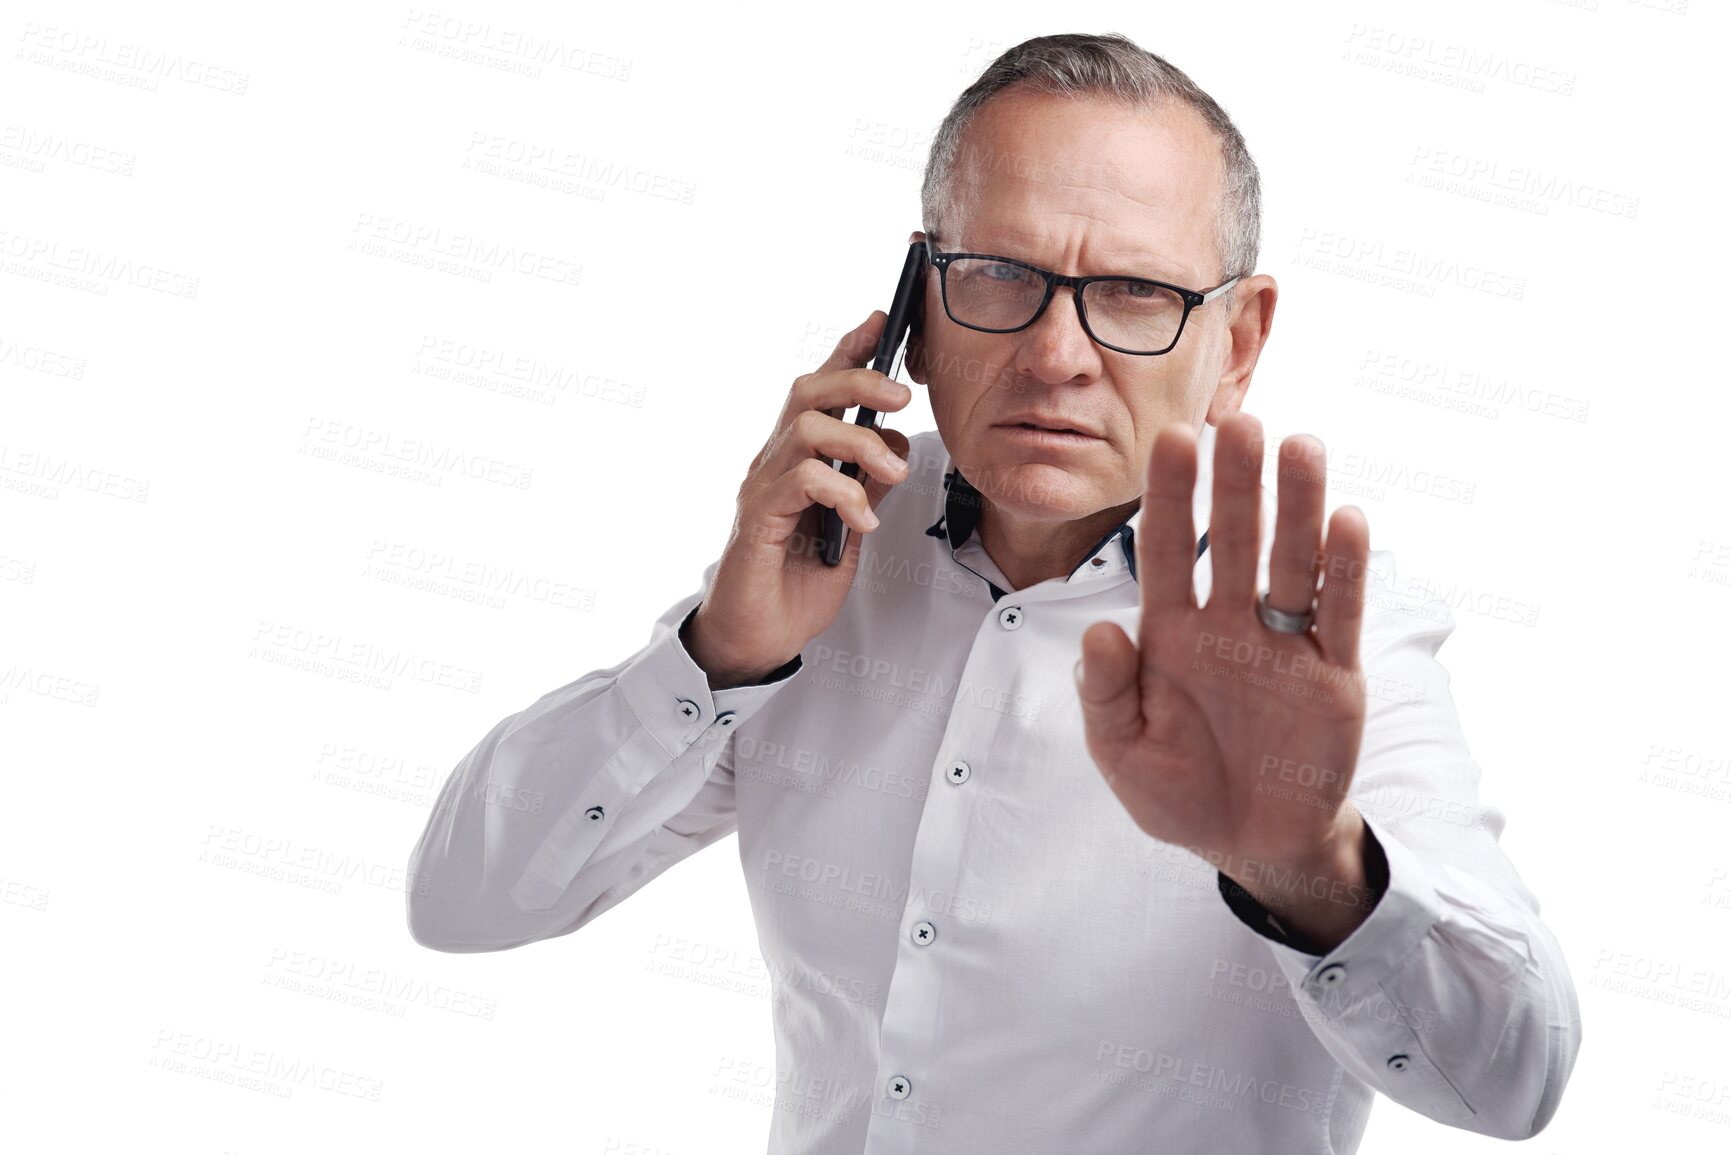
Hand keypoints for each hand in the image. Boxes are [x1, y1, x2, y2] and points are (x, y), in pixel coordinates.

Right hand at [683, 310, 912, 688]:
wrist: (757, 638)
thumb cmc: (795, 584)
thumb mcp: (850, 529)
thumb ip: (866, 487)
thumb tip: (895, 449)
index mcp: (797, 458)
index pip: (821, 390)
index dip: (849, 349)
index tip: (884, 321)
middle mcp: (774, 461)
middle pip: (809, 389)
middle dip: (860, 380)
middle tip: (902, 396)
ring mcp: (762, 486)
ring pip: (808, 427)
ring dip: (862, 442)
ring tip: (892, 470)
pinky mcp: (758, 517)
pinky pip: (802, 480)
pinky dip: (844, 493)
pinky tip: (864, 520)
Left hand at [1075, 411, 1374, 943]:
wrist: (1251, 842)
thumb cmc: (1178, 792)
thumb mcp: (1122, 754)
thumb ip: (1106, 696)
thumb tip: (1098, 631)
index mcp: (1170, 634)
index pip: (1163, 550)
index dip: (1167, 496)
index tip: (1170, 438)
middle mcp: (1227, 624)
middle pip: (1233, 539)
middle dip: (1234, 482)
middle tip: (1240, 420)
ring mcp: (1283, 644)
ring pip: (1291, 561)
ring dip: (1297, 506)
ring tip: (1301, 445)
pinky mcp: (1333, 673)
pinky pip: (1339, 613)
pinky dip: (1343, 570)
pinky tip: (1346, 520)